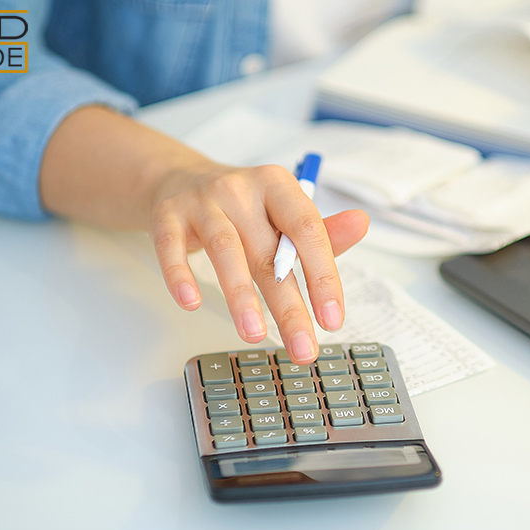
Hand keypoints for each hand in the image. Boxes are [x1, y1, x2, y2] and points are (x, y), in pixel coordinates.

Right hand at [40, 106, 368, 364]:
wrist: (180, 180)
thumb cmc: (244, 207)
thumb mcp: (283, 213)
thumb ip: (321, 231)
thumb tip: (362, 224)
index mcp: (278, 185)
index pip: (308, 230)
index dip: (322, 276)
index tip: (333, 319)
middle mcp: (241, 189)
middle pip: (269, 253)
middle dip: (289, 307)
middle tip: (303, 349)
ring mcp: (202, 201)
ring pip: (224, 251)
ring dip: (241, 297)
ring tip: (254, 335)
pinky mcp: (167, 215)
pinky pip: (171, 248)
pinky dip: (180, 276)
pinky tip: (192, 303)